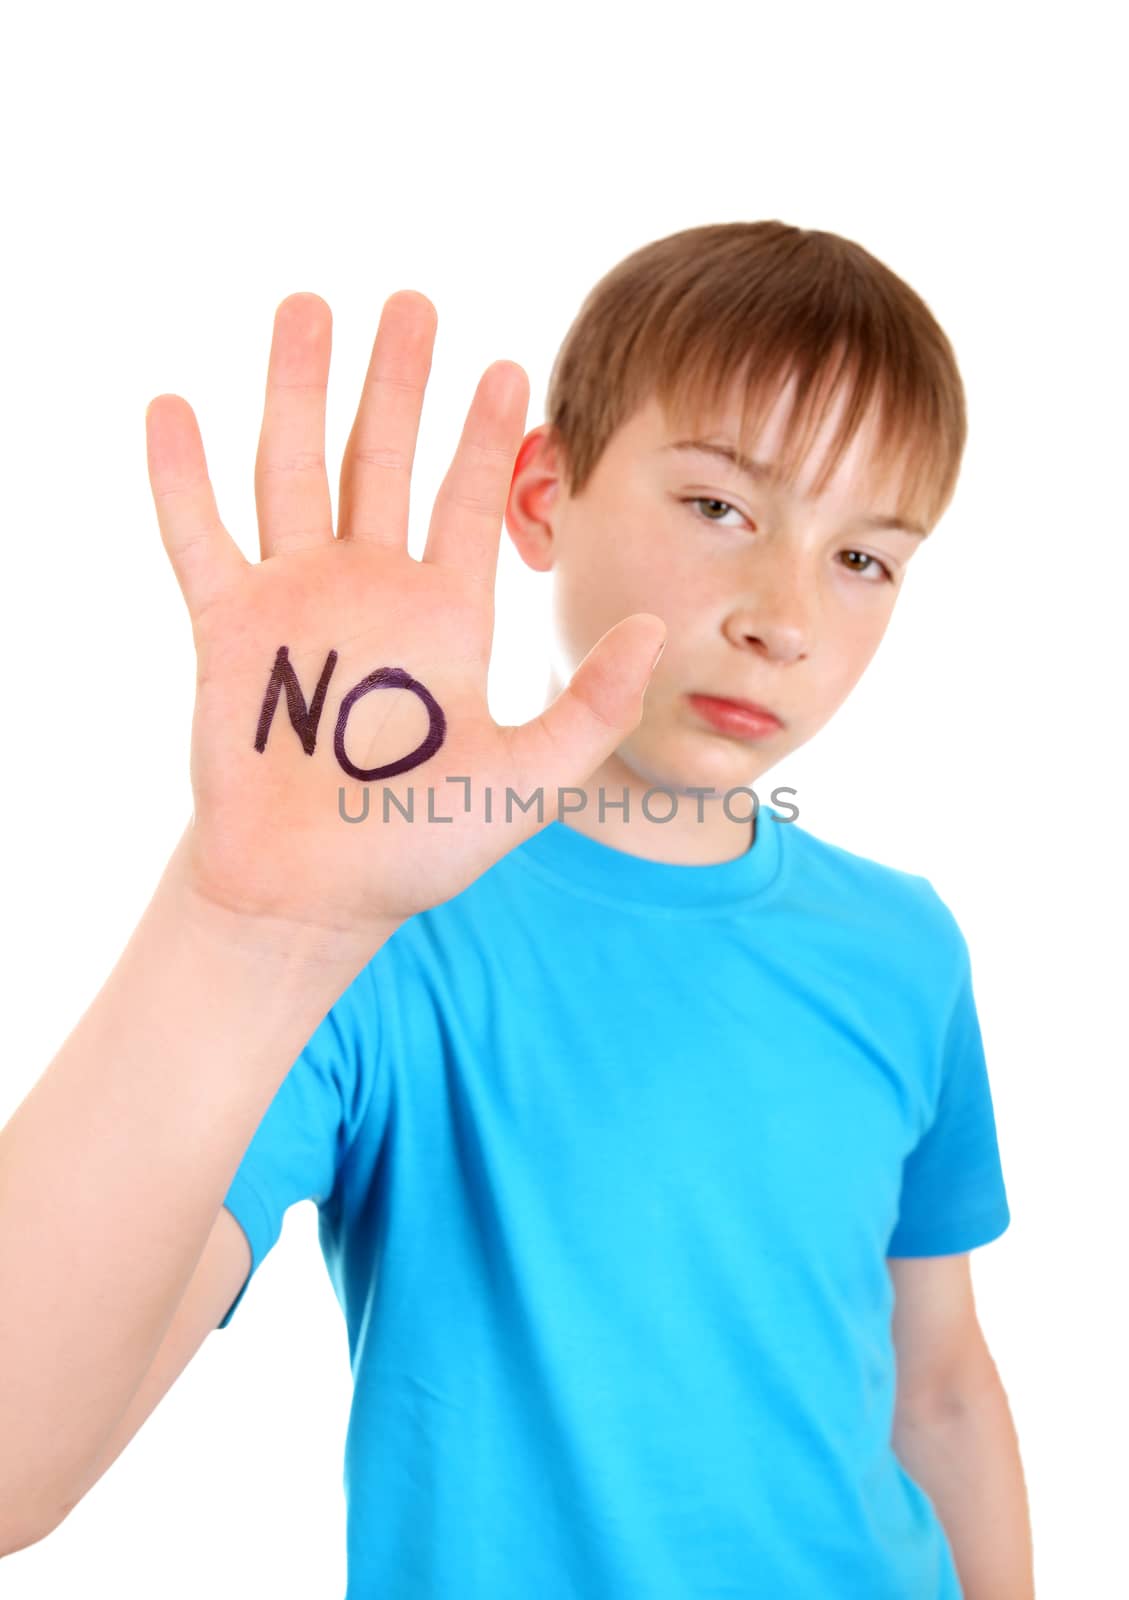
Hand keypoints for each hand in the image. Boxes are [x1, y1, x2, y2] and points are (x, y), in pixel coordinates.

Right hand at [145, 291, 665, 940]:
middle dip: (396, 381)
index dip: (485, 436)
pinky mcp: (227, 629)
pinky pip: (199, 537)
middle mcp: (371, 592)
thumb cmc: (417, 846)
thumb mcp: (524, 783)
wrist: (315, 896)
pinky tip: (172, 407)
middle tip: (411, 299)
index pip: (466, 502)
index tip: (507, 365)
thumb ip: (589, 710)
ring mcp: (296, 601)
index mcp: (444, 618)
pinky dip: (181, 477)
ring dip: (296, 389)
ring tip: (306, 304)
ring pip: (293, 470)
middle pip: (381, 459)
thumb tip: (654, 633)